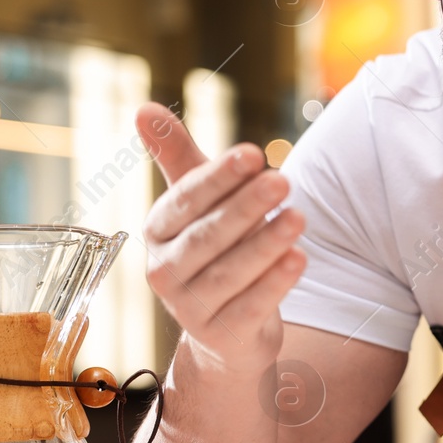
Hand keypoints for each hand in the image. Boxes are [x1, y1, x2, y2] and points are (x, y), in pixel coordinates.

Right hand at [135, 102, 305, 371]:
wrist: (228, 329)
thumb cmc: (214, 249)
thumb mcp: (197, 202)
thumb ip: (176, 156)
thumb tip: (143, 107)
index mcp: (157, 231)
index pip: (185, 201)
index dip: (218, 178)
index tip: (254, 153)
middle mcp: (164, 271)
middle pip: (207, 236)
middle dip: (246, 207)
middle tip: (283, 180)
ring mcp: (190, 308)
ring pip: (230, 272)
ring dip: (266, 244)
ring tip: (298, 218)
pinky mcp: (222, 335)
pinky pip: (250, 307)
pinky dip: (275, 283)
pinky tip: (299, 259)